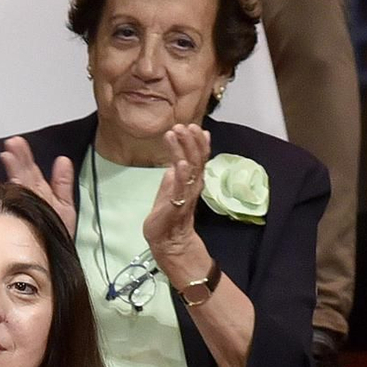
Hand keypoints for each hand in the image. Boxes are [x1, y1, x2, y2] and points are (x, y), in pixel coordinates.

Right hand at [0, 139, 76, 236]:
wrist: (57, 259)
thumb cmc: (57, 235)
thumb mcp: (64, 205)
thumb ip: (63, 183)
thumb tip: (63, 159)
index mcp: (38, 193)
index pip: (29, 171)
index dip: (23, 157)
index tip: (16, 142)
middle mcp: (31, 199)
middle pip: (23, 175)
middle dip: (18, 158)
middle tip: (11, 143)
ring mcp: (28, 208)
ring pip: (21, 185)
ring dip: (16, 169)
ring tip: (9, 154)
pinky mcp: (29, 220)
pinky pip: (26, 204)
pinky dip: (20, 193)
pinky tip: (14, 180)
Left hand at [141, 124, 212, 282]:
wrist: (169, 242)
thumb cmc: (168, 214)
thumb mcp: (171, 188)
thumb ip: (176, 173)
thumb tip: (178, 156)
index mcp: (192, 180)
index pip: (198, 157)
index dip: (197, 141)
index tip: (192, 125)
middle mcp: (194, 185)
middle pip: (197, 158)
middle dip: (191, 140)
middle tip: (184, 124)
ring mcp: (186, 195)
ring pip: (190, 168)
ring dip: (185, 149)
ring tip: (178, 133)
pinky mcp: (176, 205)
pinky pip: (181, 188)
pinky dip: (181, 175)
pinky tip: (179, 162)